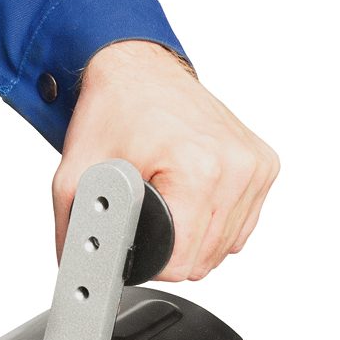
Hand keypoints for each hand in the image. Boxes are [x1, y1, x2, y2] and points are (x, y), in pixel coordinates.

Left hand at [53, 40, 279, 280]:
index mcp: (197, 169)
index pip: (181, 262)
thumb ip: (76, 230)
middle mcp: (234, 166)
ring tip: (169, 196)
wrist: (137, 68)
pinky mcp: (264, 164)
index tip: (136, 239)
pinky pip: (241, 223)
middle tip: (147, 210)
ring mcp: (254, 165)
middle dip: (170, 248)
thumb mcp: (75, 174)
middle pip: (205, 259)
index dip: (150, 262)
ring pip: (226, 246)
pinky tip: (191, 192)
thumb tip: (80, 270)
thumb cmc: (114, 109)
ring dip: (195, 235)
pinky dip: (215, 219)